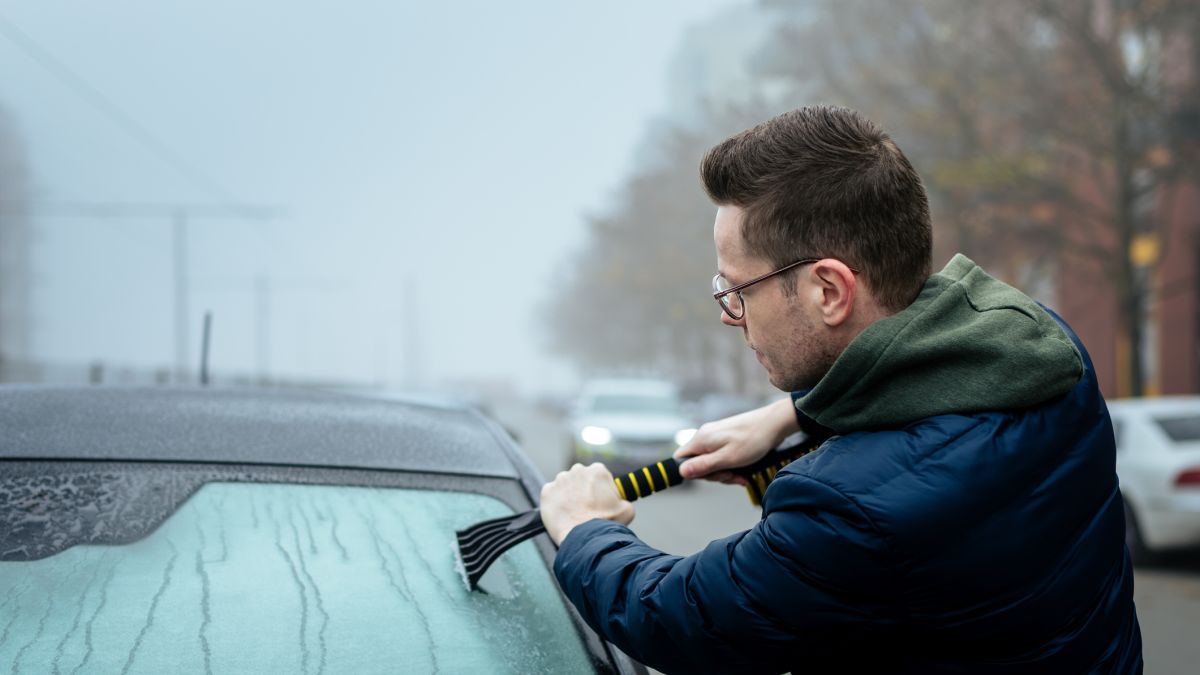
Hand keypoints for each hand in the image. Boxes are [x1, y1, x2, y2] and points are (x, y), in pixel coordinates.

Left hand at [540, 463, 633, 543]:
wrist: (586, 538)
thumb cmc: (607, 524)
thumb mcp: (627, 510)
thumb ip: (623, 500)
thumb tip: (621, 503)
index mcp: (598, 470)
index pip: (599, 476)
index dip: (601, 489)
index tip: (600, 501)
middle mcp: (578, 470)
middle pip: (580, 478)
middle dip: (583, 490)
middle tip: (587, 508)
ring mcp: (560, 480)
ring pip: (565, 486)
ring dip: (568, 495)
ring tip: (574, 513)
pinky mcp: (547, 492)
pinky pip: (551, 495)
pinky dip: (555, 503)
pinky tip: (563, 514)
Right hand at [673, 398, 799, 483]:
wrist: (774, 424)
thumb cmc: (753, 440)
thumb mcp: (728, 458)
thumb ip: (704, 466)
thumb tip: (681, 472)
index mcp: (701, 439)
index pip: (680, 459)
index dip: (691, 473)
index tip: (711, 476)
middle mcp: (705, 436)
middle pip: (697, 463)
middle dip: (714, 474)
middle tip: (732, 476)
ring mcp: (715, 436)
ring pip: (711, 461)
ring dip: (725, 472)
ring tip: (741, 475)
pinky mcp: (726, 438)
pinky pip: (721, 456)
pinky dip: (731, 465)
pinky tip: (743, 471)